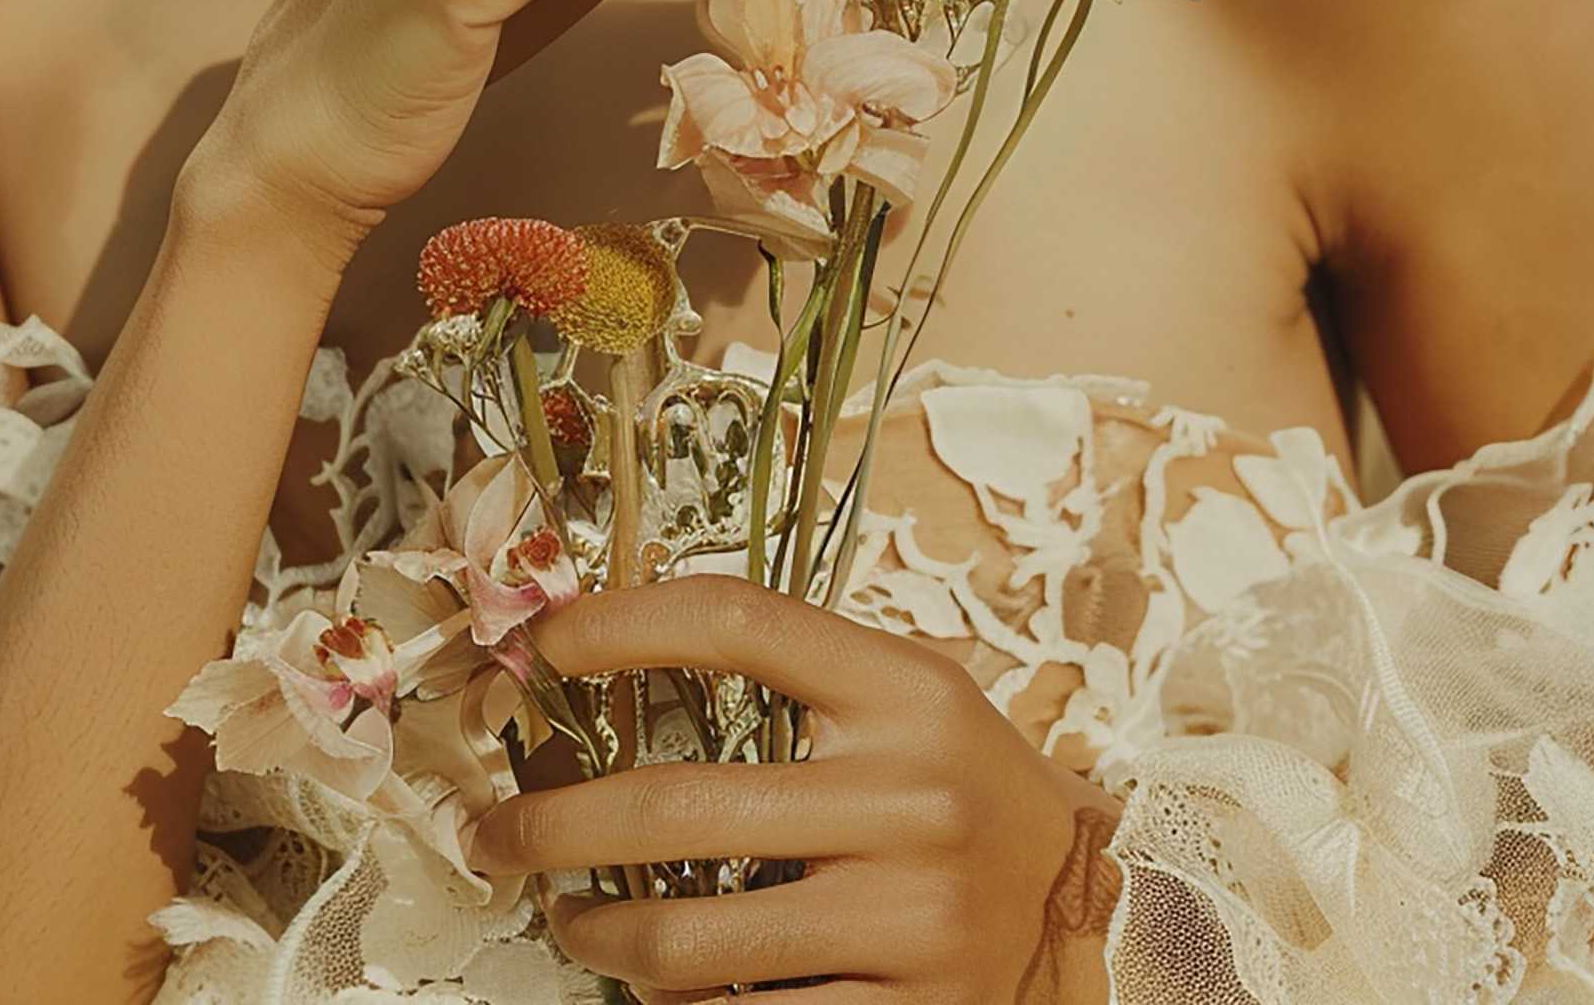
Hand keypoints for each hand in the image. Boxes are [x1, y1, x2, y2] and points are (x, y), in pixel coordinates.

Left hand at [473, 575, 1124, 1002]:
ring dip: (598, 934)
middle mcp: (910, 795)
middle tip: (494, 833)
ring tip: (574, 920)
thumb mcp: (910, 699)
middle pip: (672, 803)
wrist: (1100, 915)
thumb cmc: (967, 791)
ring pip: (687, 940)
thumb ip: (795, 671)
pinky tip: (662, 990)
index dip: (614, 624)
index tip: (534, 646)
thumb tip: (606, 644)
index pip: (735, 624)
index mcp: (906, 693)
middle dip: (548, 825)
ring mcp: (911, 913)